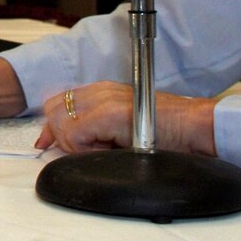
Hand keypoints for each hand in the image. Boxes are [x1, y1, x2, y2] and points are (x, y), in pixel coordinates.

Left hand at [35, 84, 217, 155]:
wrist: (192, 127)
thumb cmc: (165, 131)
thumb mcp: (120, 126)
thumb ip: (92, 128)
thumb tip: (61, 141)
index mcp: (101, 91)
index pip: (58, 103)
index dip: (51, 127)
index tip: (48, 143)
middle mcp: (100, 90)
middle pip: (52, 110)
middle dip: (61, 135)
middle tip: (85, 150)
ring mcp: (105, 99)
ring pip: (61, 122)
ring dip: (74, 142)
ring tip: (102, 149)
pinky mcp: (111, 113)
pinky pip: (76, 134)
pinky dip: (85, 148)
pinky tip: (108, 150)